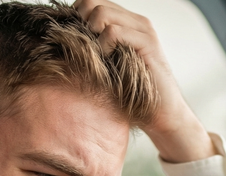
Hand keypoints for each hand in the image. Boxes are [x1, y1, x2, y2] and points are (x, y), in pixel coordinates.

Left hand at [75, 0, 215, 162]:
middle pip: (92, 2)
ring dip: (91, 36)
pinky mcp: (148, 44)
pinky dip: (103, 46)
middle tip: (85, 50)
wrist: (162, 114)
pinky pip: (114, 32)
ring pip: (101, 13)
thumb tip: (63, 41)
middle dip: (80, 24)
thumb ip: (94, 48)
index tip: (75, 40)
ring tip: (97, 57)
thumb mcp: (108, 66)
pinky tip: (107, 62)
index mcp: (126, 22)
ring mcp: (143, 30)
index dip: (76, 16)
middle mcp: (136, 21)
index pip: (91, 1)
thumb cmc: (133, 95)